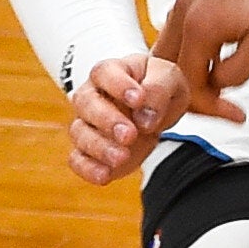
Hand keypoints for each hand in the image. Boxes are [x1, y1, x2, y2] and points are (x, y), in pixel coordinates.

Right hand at [66, 54, 192, 184]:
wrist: (155, 107)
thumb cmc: (159, 86)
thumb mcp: (170, 78)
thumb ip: (159, 89)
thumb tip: (145, 118)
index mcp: (112, 72)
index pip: (105, 73)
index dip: (118, 85)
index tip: (138, 99)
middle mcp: (93, 95)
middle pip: (86, 104)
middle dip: (107, 121)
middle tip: (129, 134)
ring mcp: (88, 123)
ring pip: (80, 133)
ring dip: (99, 147)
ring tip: (122, 157)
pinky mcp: (90, 149)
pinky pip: (78, 159)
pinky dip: (88, 168)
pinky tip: (104, 175)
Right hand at [150, 0, 248, 118]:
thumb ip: (237, 71)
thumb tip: (220, 82)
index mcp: (198, 26)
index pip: (184, 83)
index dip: (207, 106)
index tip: (230, 113)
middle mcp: (187, 4)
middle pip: (167, 61)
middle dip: (186, 88)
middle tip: (212, 103)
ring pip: (174, 37)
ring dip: (190, 63)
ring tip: (216, 79)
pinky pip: (188, 17)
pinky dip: (198, 39)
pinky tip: (221, 45)